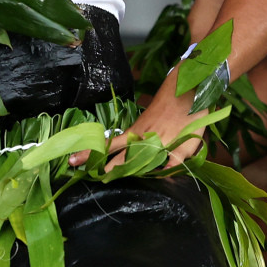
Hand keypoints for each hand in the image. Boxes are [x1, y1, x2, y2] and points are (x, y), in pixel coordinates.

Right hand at [80, 84, 203, 168]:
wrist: (185, 87)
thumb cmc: (192, 115)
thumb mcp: (191, 140)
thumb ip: (178, 158)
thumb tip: (163, 174)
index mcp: (153, 142)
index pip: (131, 161)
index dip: (116, 171)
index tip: (102, 178)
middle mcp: (140, 137)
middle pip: (114, 152)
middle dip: (96, 161)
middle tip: (75, 167)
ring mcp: (136, 130)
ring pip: (112, 144)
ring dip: (94, 152)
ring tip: (75, 159)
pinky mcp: (137, 126)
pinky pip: (117, 139)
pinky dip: (105, 145)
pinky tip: (96, 151)